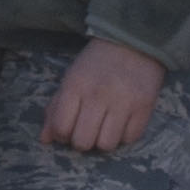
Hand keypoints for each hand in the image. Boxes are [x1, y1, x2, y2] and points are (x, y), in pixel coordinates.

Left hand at [41, 38, 166, 154]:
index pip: (61, 127)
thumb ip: (56, 108)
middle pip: (83, 142)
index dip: (62, 135)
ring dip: (103, 140)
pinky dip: (124, 135)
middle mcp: (99, 95)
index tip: (69, 128)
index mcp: (76, 85)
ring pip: (106, 145)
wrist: (133, 43)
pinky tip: (122, 121)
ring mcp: (123, 102)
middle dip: (82, 140)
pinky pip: (129, 139)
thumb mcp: (71, 78)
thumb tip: (45, 139)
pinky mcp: (144, 108)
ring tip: (105, 126)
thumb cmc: (96, 64)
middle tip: (87, 128)